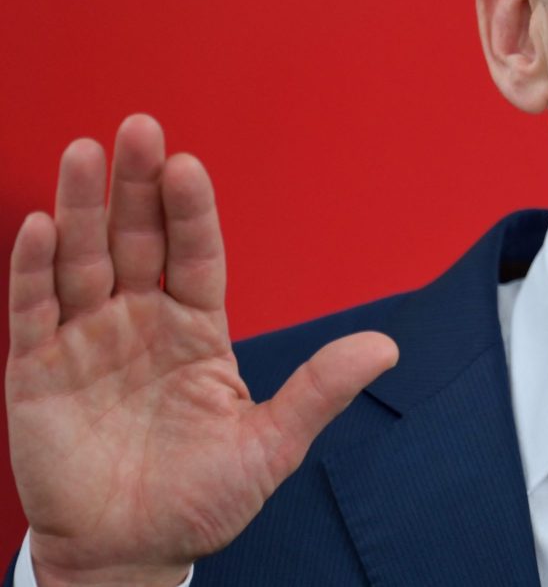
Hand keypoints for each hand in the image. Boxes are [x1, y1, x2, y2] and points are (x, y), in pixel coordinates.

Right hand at [7, 115, 398, 586]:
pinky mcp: (36, 371)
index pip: (196, 255)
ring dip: (82, 207)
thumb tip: (386, 346)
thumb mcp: (269, 446)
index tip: (192, 164)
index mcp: (197, 330)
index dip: (193, 211)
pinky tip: (43, 225)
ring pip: (83, 260)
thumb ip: (318, 391)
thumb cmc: (200, 500)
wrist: (131, 554)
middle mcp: (141, 322)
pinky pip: (33, 310)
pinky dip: (34, 269)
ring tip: (86, 152)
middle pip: (138, 239)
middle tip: (140, 129)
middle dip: (138, 185)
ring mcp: (87, 341)